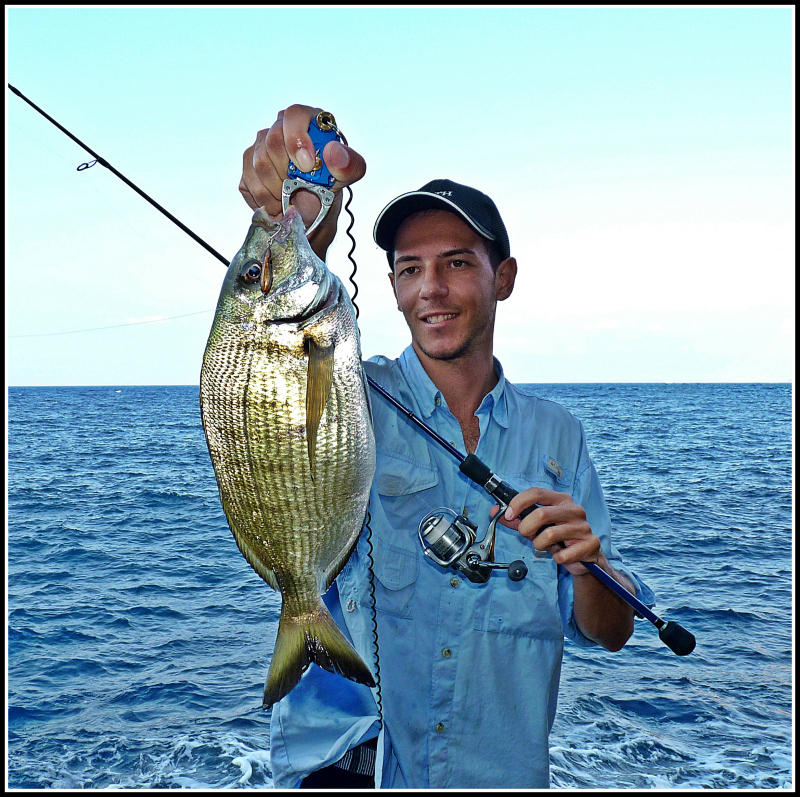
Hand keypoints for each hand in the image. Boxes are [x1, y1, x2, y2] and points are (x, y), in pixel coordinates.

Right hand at [239, 104, 366, 258]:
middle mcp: (280, 128)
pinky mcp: (248, 167)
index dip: (297, 139)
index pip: (294, 115)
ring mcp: (260, 146)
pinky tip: (278, 202)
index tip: (307, 166)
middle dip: (288, 171)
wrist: (310, 214)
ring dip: (278, 189)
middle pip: (272, 141)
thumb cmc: (328, 188)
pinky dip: (266, 199)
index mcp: (307, 121)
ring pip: (259, 163)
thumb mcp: (347, 178)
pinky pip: (249, 181)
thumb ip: (349, 164)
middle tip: (301, 186)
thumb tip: (333, 151)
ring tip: (291, 196)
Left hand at [491, 487, 604, 575]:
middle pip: (541, 514)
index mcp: (561, 499)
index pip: (537, 492)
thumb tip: (495, 511)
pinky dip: (556, 558)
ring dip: (539, 545)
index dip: (518, 502)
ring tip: (545, 546)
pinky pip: (563, 554)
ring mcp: (584, 526)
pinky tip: (561, 555)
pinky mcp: (590, 544)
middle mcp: (574, 509)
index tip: (508, 514)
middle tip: (526, 535)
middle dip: (526, 528)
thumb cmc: (558, 536)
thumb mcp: (536, 526)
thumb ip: (517, 519)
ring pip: (549, 535)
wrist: (585, 555)